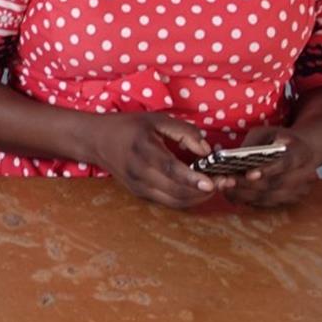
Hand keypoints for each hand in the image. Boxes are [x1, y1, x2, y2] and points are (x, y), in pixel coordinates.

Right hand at [96, 112, 224, 209]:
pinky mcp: (140, 194)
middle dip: (204, 191)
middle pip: (176, 191)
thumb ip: (184, 132)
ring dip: (198, 198)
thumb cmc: (128, 127)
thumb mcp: (156, 119)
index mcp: (143, 149)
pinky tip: (198, 189)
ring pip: (174, 202)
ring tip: (216, 187)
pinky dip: (187, 199)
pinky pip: (168, 202)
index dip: (192, 178)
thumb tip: (207, 150)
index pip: (170, 169)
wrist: (96, 140)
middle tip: (226, 182)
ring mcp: (138, 186)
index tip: (212, 182)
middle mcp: (139, 172)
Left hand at [224, 129, 318, 207]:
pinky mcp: (291, 200)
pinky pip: (269, 204)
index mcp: (301, 153)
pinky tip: (233, 195)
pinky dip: (249, 201)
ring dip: (245, 195)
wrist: (303, 150)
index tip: (249, 173)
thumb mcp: (266, 133)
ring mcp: (300, 190)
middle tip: (227, 181)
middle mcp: (305, 174)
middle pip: (276, 184)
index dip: (267, 170)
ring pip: (271, 197)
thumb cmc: (279, 140)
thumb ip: (253, 144)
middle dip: (248, 184)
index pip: (285, 163)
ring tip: (226, 188)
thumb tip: (233, 158)